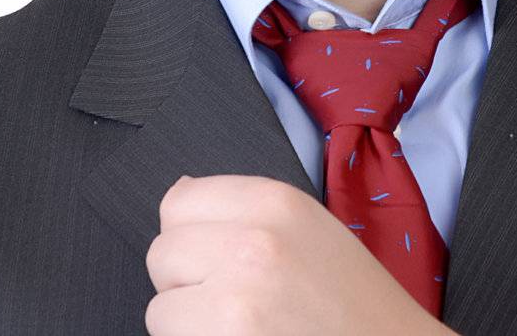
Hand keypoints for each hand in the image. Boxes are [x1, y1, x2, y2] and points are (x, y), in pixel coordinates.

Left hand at [145, 174, 453, 335]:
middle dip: (187, 283)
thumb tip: (180, 194)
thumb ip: (246, 211)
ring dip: (190, 324)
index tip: (214, 257)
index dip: (191, 236)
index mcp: (276, 203)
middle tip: (237, 301)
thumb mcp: (311, 229)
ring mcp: (236, 298)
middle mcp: (252, 242)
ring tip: (244, 328)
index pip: (179, 202)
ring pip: (160, 308)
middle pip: (162, 254)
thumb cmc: (356, 304)